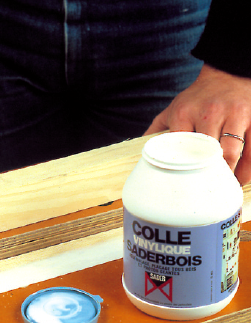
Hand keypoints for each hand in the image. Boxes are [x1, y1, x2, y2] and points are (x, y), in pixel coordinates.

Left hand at [146, 64, 250, 184]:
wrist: (227, 75)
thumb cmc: (197, 98)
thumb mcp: (174, 108)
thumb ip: (157, 129)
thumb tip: (139, 152)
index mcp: (185, 113)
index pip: (179, 144)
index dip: (180, 165)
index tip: (179, 181)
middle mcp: (209, 113)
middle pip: (206, 151)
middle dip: (205, 173)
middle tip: (202, 189)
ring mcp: (234, 115)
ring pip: (231, 152)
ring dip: (227, 174)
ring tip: (222, 186)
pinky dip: (247, 168)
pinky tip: (240, 178)